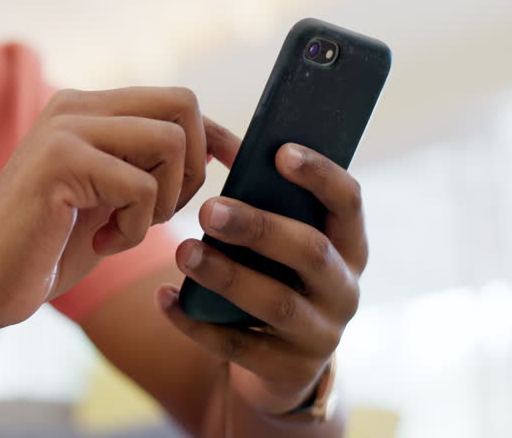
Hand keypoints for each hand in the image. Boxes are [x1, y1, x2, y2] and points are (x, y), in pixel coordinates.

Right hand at [0, 87, 219, 331]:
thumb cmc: (46, 249)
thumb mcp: (109, 200)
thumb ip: (145, 168)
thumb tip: (214, 149)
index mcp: (88, 109)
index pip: (178, 101)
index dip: (218, 137)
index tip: (233, 173)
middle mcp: (77, 106)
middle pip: (183, 106)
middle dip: (192, 170)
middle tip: (157, 215)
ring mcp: (66, 129)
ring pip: (170, 142)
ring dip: (163, 201)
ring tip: (123, 230)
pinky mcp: (59, 160)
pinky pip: (140, 185)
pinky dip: (134, 227)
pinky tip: (100, 244)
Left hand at [157, 143, 366, 415]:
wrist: (279, 364)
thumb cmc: (272, 276)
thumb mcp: (278, 239)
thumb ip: (258, 194)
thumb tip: (214, 140)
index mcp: (348, 245)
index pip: (348, 202)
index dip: (320, 175)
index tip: (280, 152)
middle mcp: (344, 289)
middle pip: (310, 252)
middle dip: (259, 228)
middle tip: (208, 209)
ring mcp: (320, 334)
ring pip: (276, 302)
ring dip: (226, 275)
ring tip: (182, 252)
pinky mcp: (287, 371)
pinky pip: (239, 347)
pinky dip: (196, 323)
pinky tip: (163, 298)